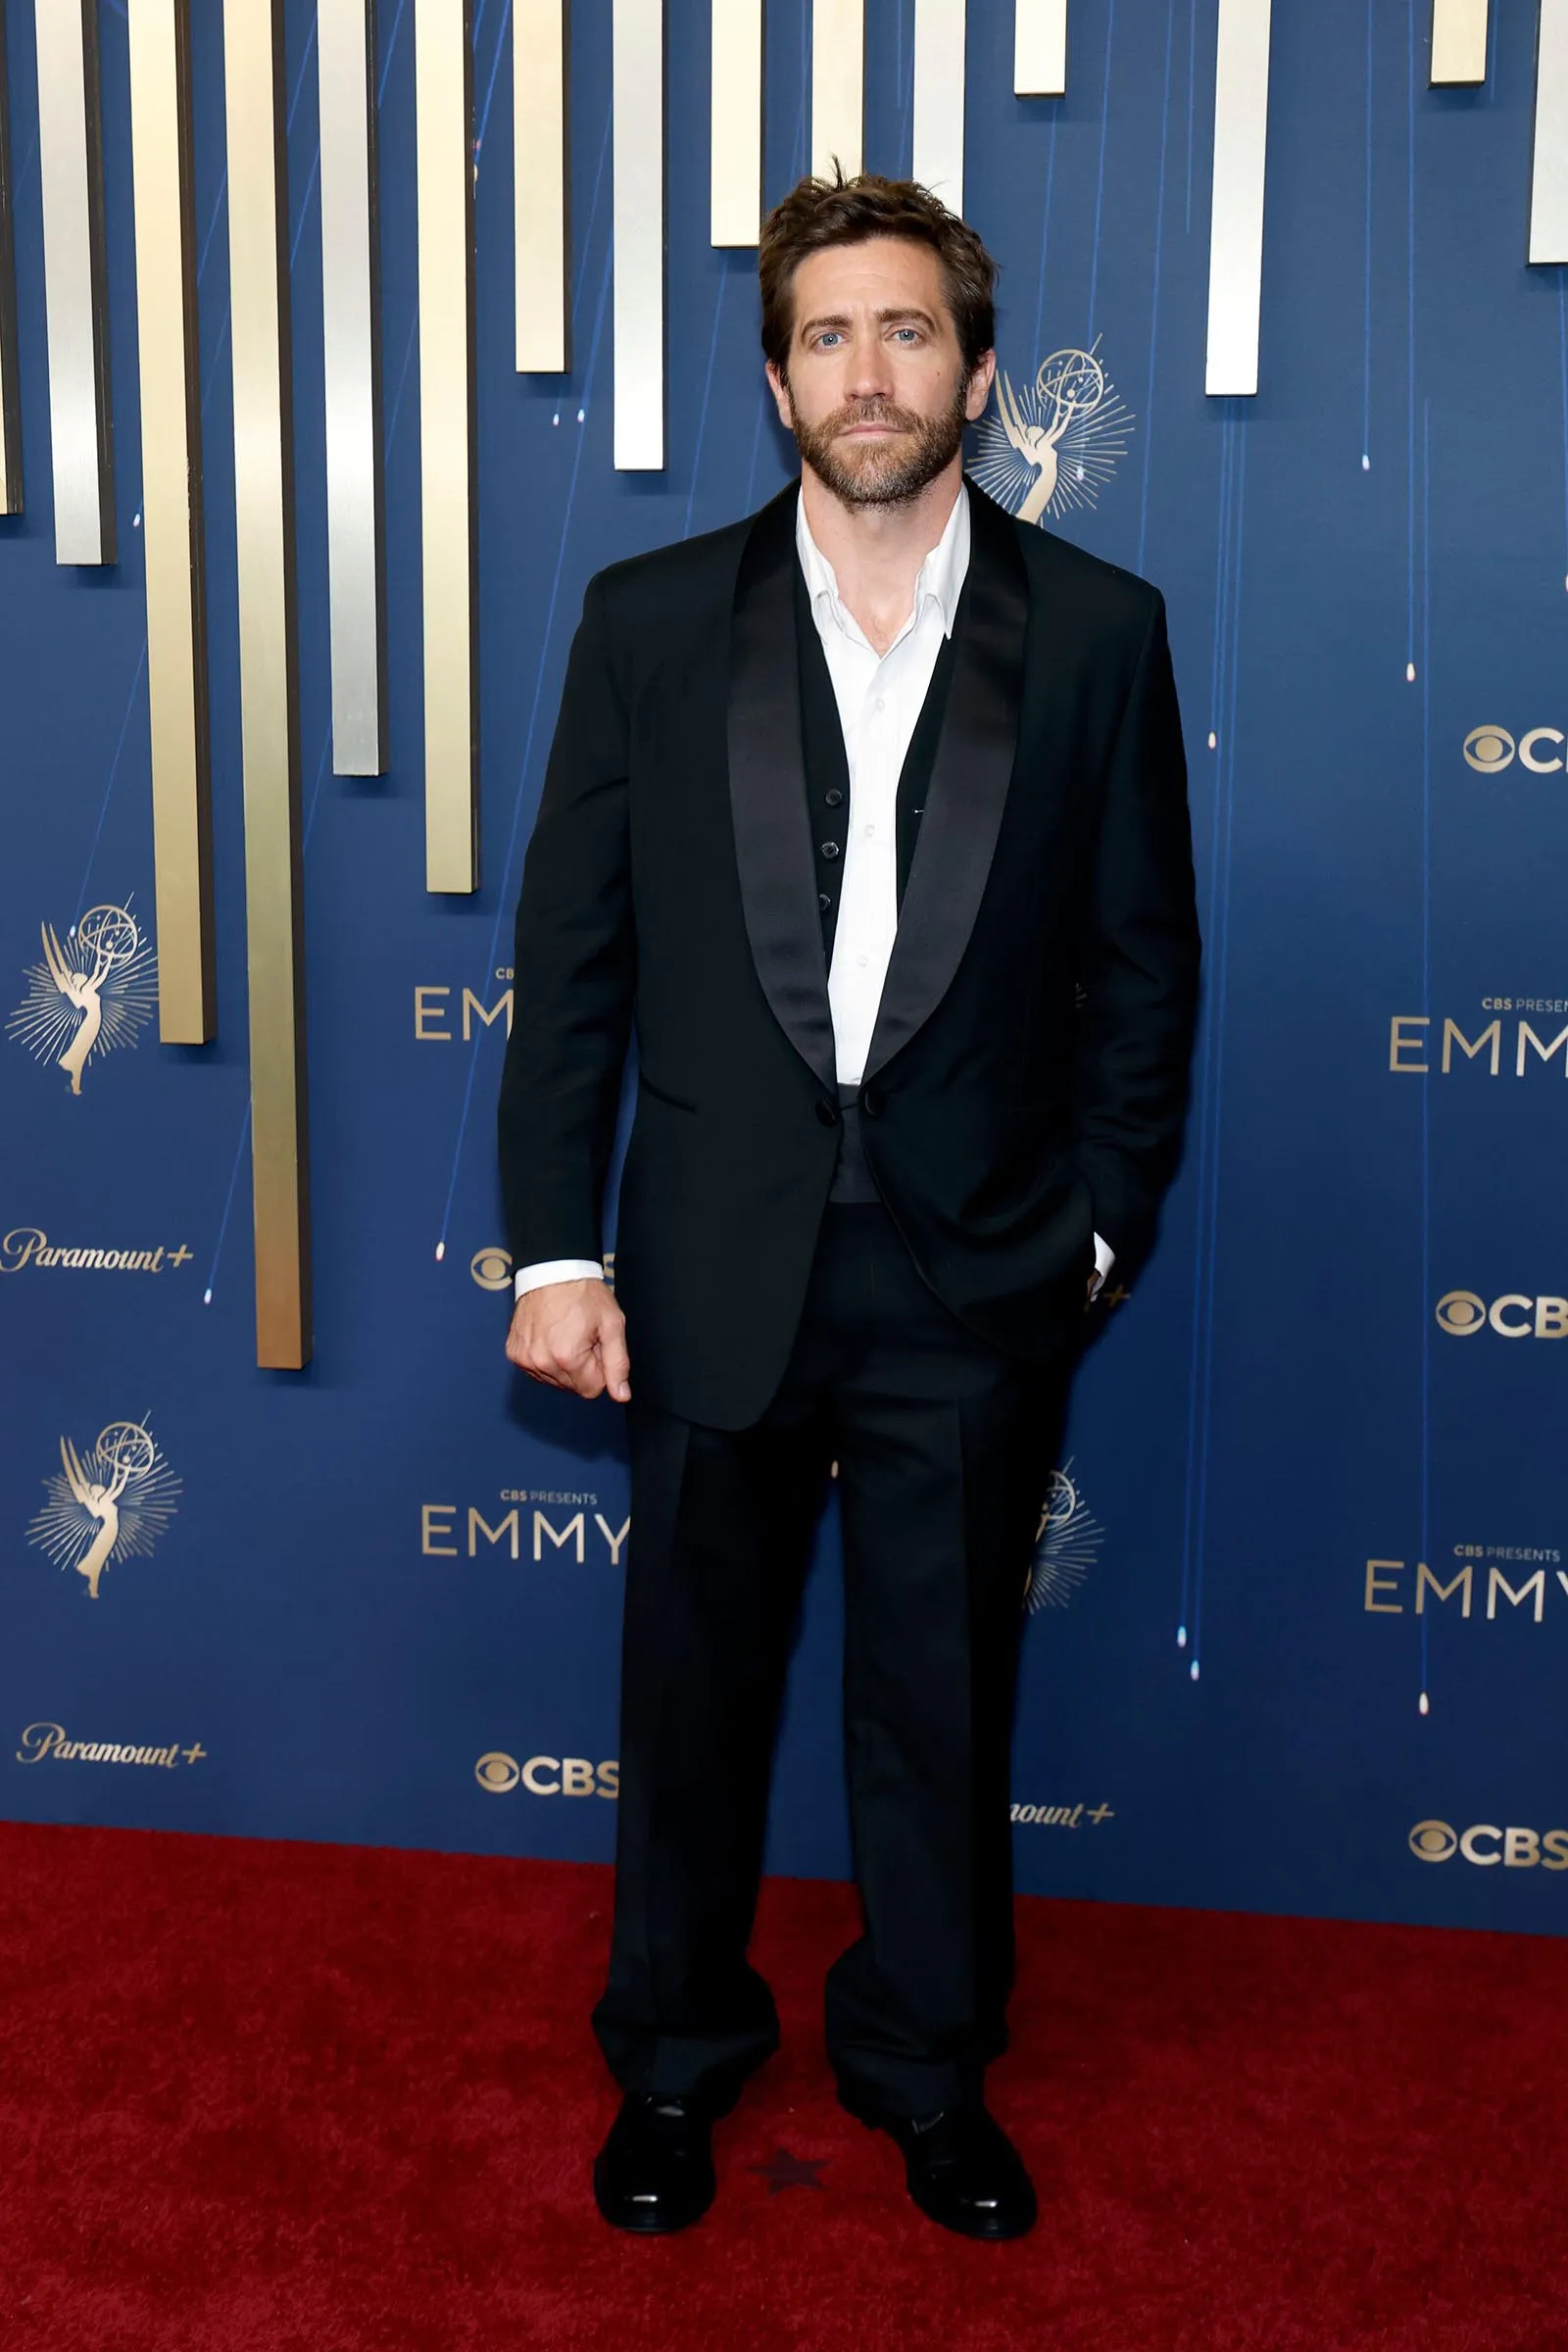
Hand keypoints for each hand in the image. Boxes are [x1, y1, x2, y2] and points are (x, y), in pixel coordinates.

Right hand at [505, 1279, 630, 1402]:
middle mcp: (542, 1362)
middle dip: (582, 1366)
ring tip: (566, 1334)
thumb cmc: (584, 1294)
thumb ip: (618, 1363)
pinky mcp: (514, 1353)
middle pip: (572, 1386)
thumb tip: (621, 1395)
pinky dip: (546, 1358)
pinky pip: (537, 1370)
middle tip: (582, 1337)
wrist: (553, 1270)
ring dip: (564, 1364)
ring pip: (555, 1380)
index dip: (599, 1368)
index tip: (596, 1344)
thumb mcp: (612, 1325)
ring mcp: (525, 1358)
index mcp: (568, 1358)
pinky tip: (550, 1336)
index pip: (592, 1390)